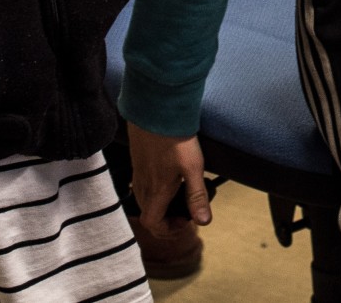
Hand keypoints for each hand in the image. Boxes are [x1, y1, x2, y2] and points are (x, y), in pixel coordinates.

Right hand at [129, 122, 211, 236]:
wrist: (154, 110)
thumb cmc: (174, 139)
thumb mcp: (193, 168)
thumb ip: (197, 196)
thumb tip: (203, 222)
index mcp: (156, 192)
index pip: (152, 224)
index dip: (167, 230)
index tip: (184, 221)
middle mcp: (142, 186)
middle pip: (148, 214)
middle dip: (166, 219)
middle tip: (186, 210)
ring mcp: (138, 172)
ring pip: (144, 200)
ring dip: (160, 205)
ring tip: (180, 194)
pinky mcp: (138, 160)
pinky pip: (142, 184)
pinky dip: (155, 190)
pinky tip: (170, 175)